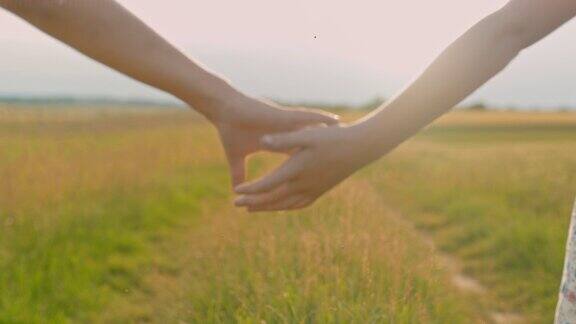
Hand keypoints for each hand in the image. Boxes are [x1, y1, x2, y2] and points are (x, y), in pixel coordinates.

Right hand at [196, 93, 339, 186]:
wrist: (224, 109)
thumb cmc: (231, 130)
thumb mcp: (237, 157)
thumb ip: (240, 173)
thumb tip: (237, 191)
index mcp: (277, 144)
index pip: (298, 155)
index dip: (311, 162)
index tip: (327, 170)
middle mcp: (285, 134)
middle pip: (311, 142)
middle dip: (327, 147)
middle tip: (348, 154)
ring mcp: (285, 124)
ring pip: (313, 128)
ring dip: (330, 132)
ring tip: (350, 135)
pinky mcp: (282, 117)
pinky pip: (304, 117)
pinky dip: (319, 118)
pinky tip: (333, 120)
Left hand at [233, 122, 383, 211]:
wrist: (359, 148)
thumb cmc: (332, 137)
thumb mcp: (306, 134)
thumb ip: (282, 139)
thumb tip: (261, 141)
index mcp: (297, 170)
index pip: (268, 185)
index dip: (250, 190)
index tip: (236, 191)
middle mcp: (304, 184)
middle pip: (273, 199)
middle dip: (254, 202)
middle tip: (236, 204)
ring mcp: (313, 190)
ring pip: (285, 204)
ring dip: (267, 207)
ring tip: (251, 209)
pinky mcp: (321, 190)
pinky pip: (299, 204)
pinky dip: (286, 207)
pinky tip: (280, 206)